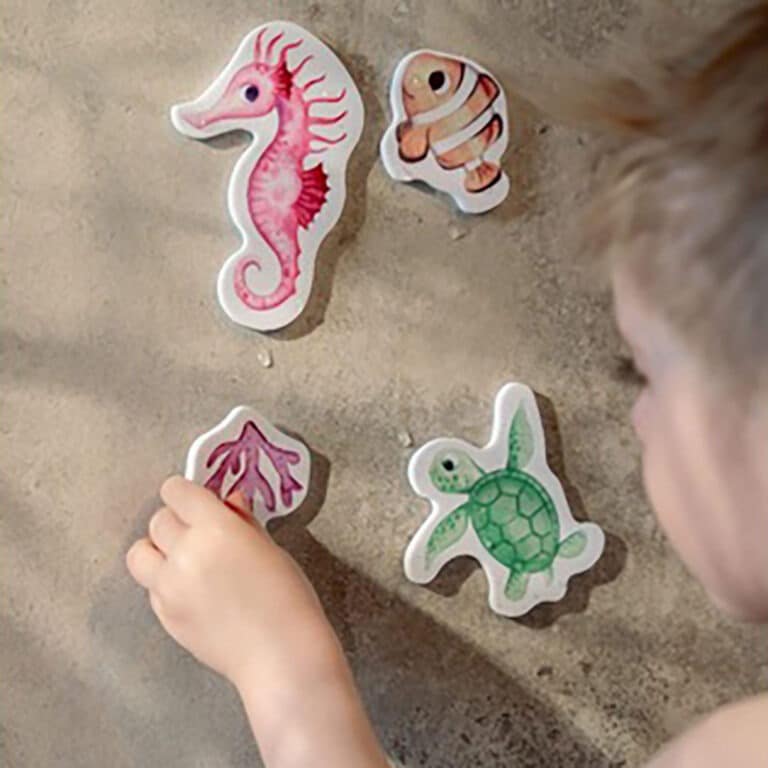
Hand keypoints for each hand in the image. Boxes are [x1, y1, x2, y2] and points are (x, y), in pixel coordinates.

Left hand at [126, 477, 388, 767]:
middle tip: (199, 531)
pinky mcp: (164, 616)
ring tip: (182, 559)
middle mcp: (185, 553)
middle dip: (176, 520)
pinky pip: (152, 587)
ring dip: (157, 550)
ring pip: (140, 553)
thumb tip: (229, 501)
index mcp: (216, 529)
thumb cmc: (287, 599)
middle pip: (157, 520)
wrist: (280, 654)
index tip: (194, 498)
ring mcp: (169, 588)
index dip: (185, 492)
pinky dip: (165, 582)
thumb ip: (242, 521)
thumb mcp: (270, 548)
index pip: (177, 492)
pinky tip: (193, 591)